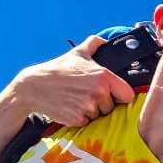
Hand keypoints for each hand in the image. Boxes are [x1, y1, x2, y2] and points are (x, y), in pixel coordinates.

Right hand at [11, 36, 135, 126]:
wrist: (34, 86)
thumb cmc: (58, 69)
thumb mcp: (77, 53)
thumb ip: (94, 43)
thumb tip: (104, 40)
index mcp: (103, 76)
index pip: (127, 94)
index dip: (120, 95)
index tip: (113, 94)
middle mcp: (98, 92)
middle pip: (111, 107)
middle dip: (102, 104)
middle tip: (86, 94)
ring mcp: (88, 107)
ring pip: (99, 116)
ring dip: (90, 111)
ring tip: (76, 100)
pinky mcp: (77, 119)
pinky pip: (86, 122)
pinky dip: (80, 118)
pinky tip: (70, 107)